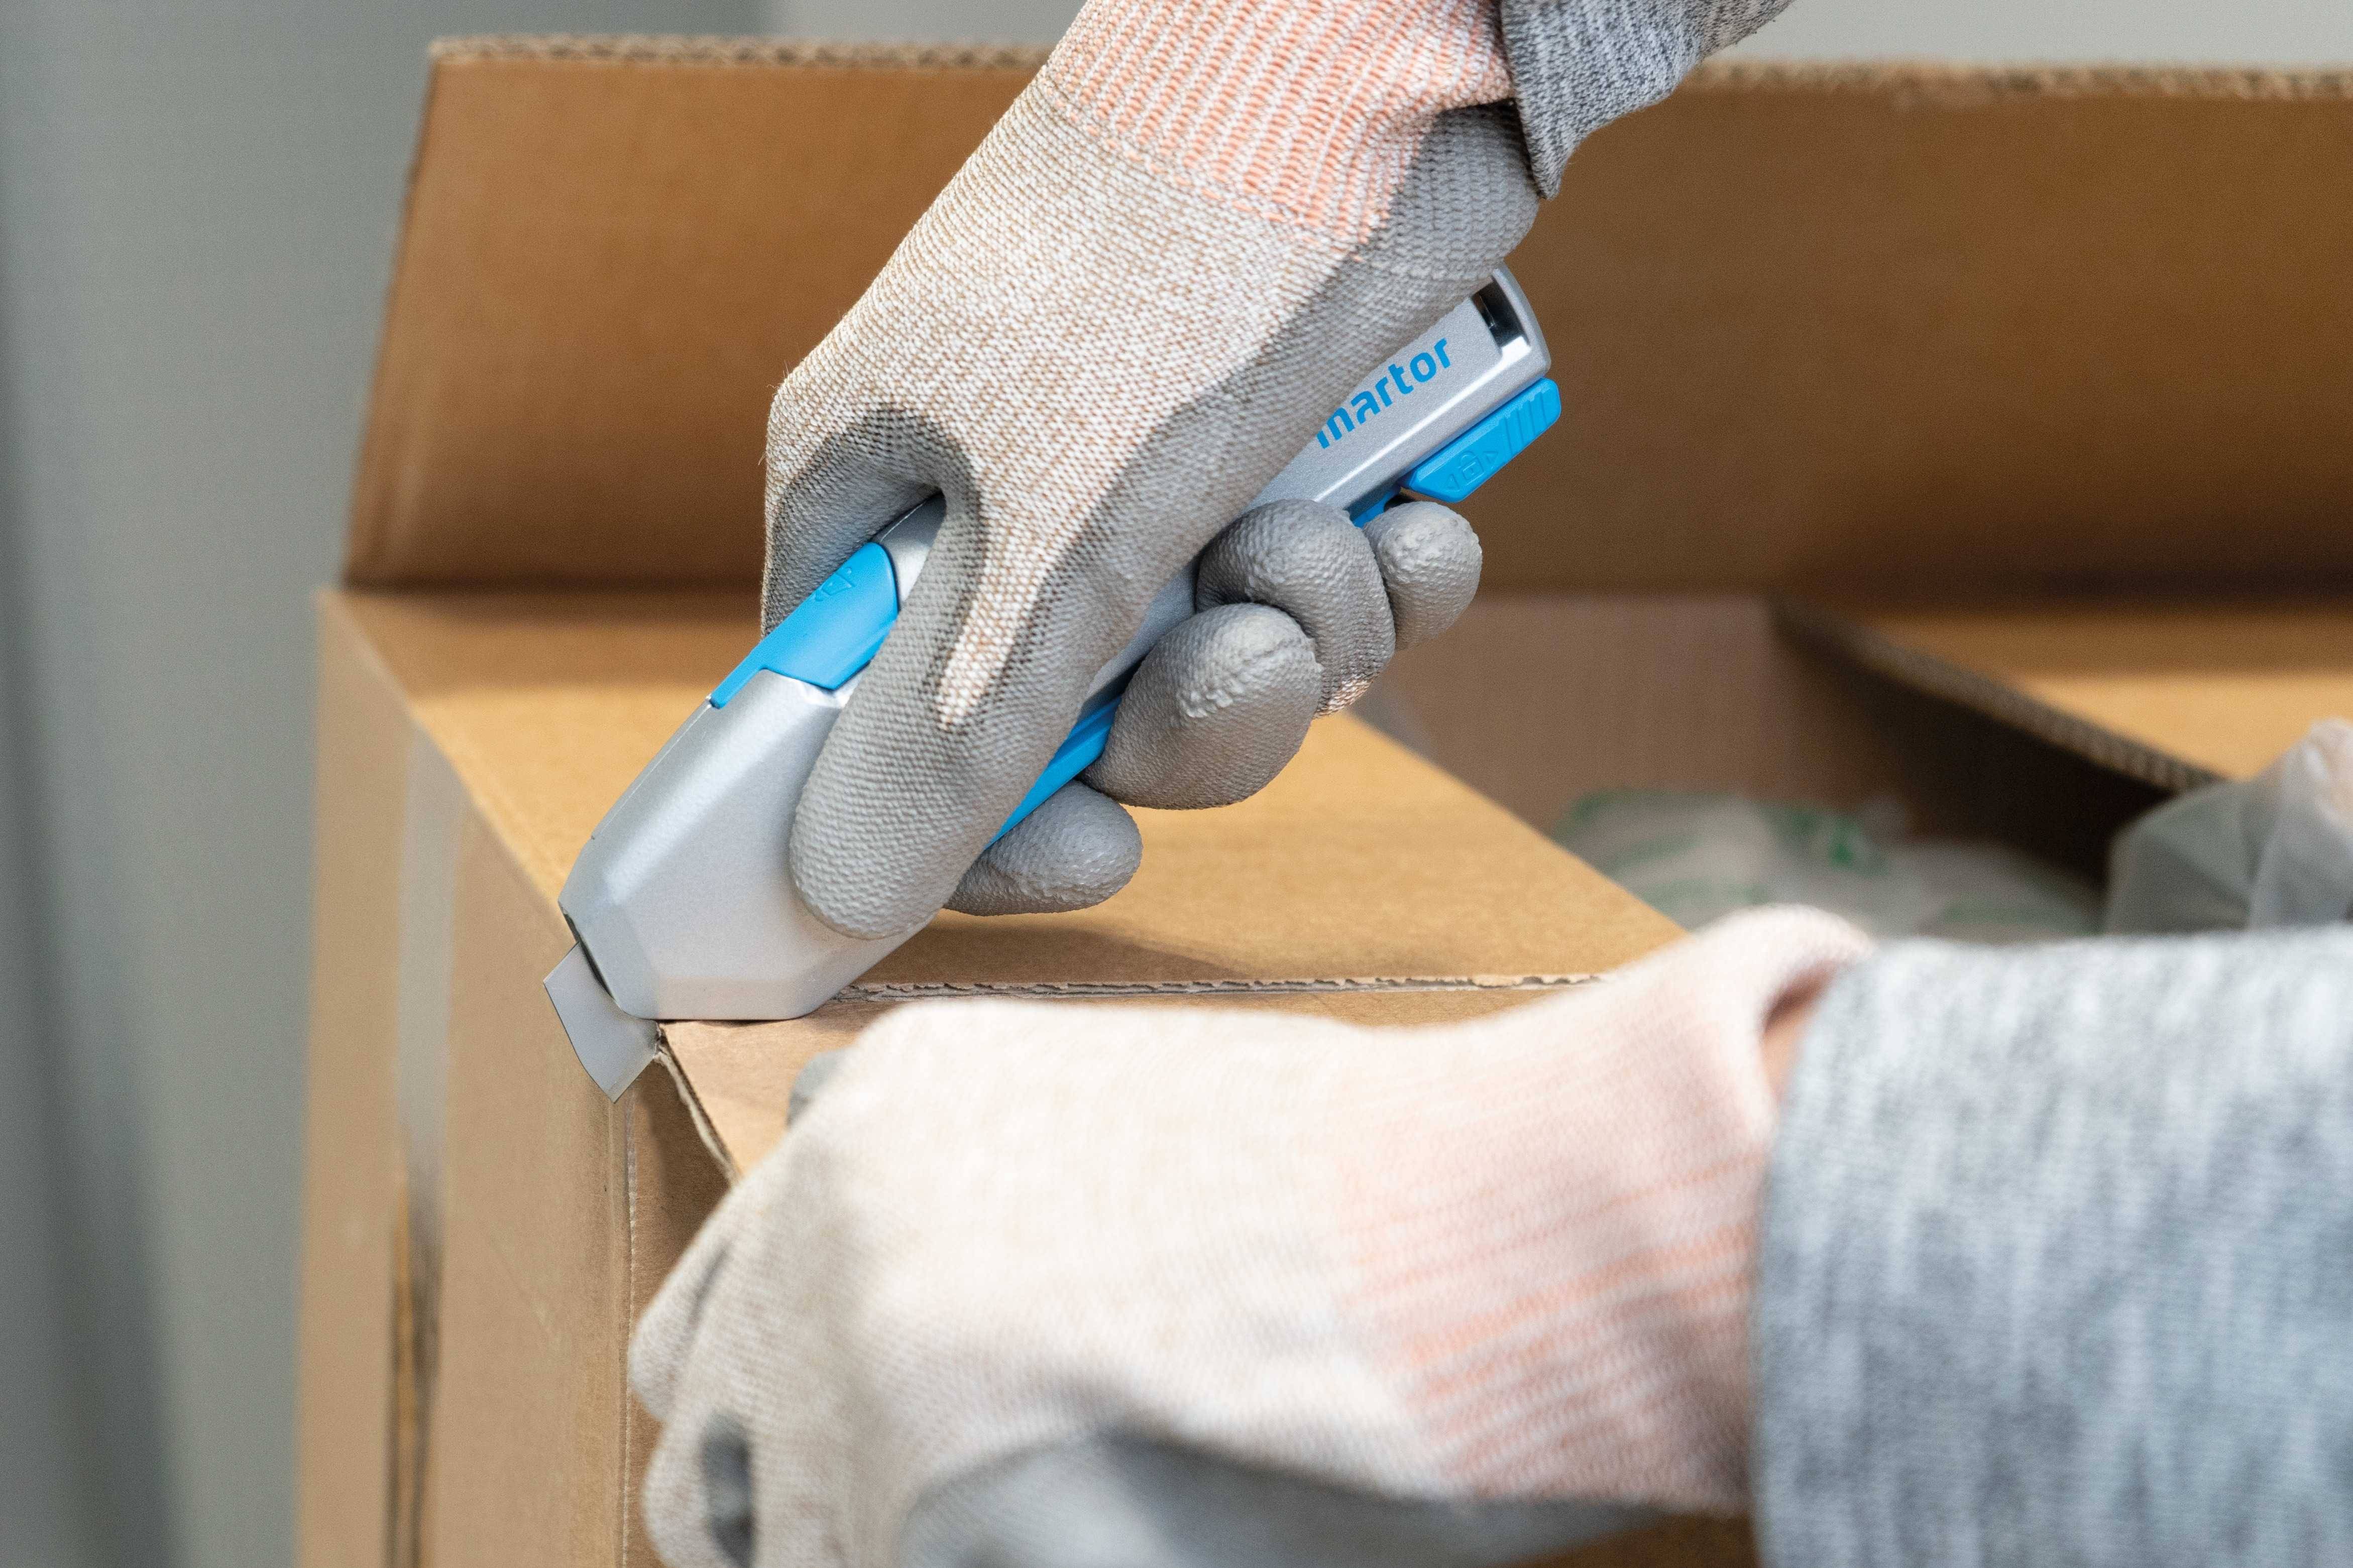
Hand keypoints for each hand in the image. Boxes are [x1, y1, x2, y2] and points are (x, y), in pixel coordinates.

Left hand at [630, 909, 1870, 1567]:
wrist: (1495, 1230)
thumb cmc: (1368, 1183)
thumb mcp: (1121, 1105)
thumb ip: (958, 1189)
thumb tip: (893, 1315)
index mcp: (872, 1129)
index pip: (704, 1325)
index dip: (769, 1421)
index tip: (832, 1470)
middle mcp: (830, 1252)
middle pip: (698, 1466)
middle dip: (789, 1520)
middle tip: (922, 1528)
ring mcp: (868, 1402)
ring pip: (788, 1559)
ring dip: (889, 1554)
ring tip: (1047, 1527)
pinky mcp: (932, 1537)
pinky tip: (1116, 1543)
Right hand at [761, 5, 1537, 939]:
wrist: (1374, 65)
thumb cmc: (1175, 259)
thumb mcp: (1059, 530)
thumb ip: (959, 731)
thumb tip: (838, 893)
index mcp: (885, 495)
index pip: (871, 729)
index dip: (977, 822)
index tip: (1093, 852)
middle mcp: (1004, 493)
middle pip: (1071, 720)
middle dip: (1191, 715)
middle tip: (1246, 653)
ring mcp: (1143, 470)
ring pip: (1214, 659)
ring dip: (1304, 634)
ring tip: (1332, 538)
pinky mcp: (1272, 446)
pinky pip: (1317, 590)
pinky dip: (1380, 577)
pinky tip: (1417, 523)